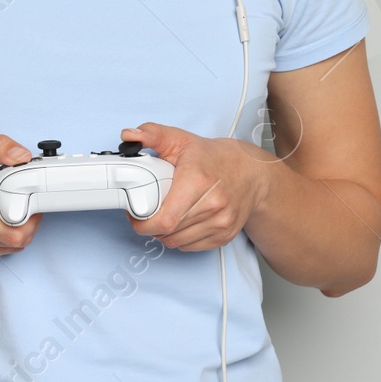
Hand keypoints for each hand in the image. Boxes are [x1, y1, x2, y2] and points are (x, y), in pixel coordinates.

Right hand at [0, 134, 39, 265]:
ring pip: (8, 250)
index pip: (14, 232)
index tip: (27, 201)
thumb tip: (22, 156)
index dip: (30, 218)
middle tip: (19, 204)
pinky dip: (2, 240)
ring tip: (3, 210)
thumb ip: (0, 146)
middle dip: (26, 224)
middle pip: (14, 243)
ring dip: (14, 232)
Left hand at [120, 123, 275, 251]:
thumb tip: (129, 135)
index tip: (135, 213)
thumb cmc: (213, 158)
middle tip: (146, 212)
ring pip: (177, 242)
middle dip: (150, 226)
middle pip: (168, 232)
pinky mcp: (225, 235)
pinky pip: (190, 247)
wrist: (251, 173)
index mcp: (197, 181)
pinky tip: (180, 221)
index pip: (165, 219)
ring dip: (165, 233)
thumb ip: (153, 134)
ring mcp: (221, 223)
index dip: (143, 222)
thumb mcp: (181, 140)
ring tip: (163, 215)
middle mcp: (213, 204)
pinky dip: (180, 238)